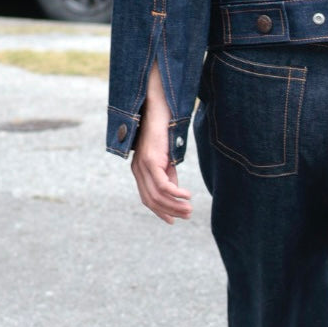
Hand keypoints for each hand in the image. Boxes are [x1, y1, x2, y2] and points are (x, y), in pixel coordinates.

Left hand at [131, 59, 192, 223]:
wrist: (158, 106)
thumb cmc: (164, 127)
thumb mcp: (167, 156)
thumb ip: (169, 172)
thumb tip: (175, 191)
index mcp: (140, 170)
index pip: (147, 198)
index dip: (160, 212)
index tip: (173, 220)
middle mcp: (138, 169)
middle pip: (151, 200)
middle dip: (170, 211)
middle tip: (187, 215)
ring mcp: (142, 165)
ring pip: (157, 195)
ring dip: (175, 205)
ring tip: (190, 209)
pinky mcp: (150, 159)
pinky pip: (162, 185)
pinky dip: (176, 193)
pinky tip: (187, 195)